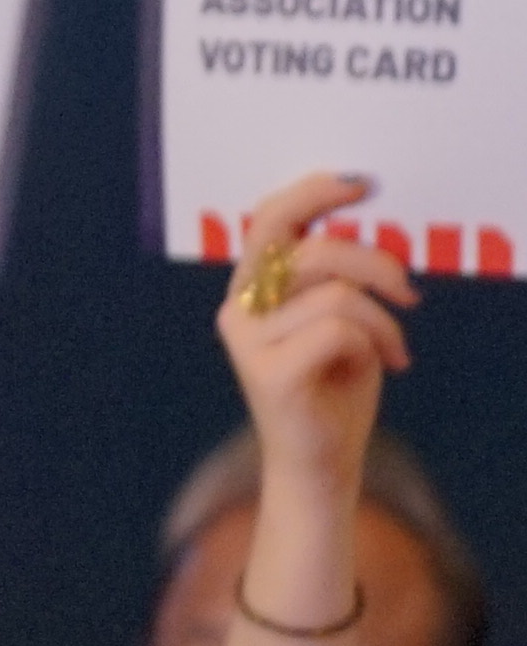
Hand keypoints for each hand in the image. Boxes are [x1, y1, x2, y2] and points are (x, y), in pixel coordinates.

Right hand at [219, 171, 411, 489]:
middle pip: (311, 252)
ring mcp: (247, 343)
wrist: (321, 461)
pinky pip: (342, 329)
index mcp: (250, 292)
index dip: (313, 193)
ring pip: (337, 293)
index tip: (363, 184)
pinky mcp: (268, 373)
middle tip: (408, 293)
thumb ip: (332, 272)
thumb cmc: (334, 385)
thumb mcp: (336, 315)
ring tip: (395, 348)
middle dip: (375, 263)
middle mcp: (237, 312)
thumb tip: (354, 214)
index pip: (271, 223)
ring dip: (384, 318)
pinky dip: (380, 343)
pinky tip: (388, 366)